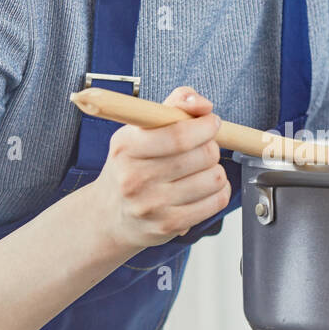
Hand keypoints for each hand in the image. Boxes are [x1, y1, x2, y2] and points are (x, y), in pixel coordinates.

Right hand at [89, 85, 230, 251]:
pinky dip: (220, 191)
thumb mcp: (138, 131)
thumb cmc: (130, 167)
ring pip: (214, 178)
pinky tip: (206, 189)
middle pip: (202, 155)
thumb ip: (172, 107)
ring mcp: (151, 204)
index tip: (210, 122)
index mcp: (126, 147)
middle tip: (203, 148)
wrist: (109, 216)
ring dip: (216, 170)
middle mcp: (135, 177)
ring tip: (201, 170)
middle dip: (211, 146)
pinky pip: (215, 201)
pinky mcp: (168, 225)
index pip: (178, 134)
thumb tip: (203, 105)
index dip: (204, 126)